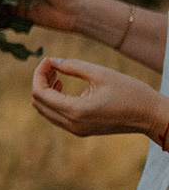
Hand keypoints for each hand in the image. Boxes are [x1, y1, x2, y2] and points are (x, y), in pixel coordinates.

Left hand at [31, 56, 164, 138]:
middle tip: (52, 65)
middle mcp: (72, 124)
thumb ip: (72, 66)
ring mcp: (76, 130)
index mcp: (75, 111)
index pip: (39, 93)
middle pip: (38, 103)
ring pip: (45, 111)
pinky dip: (54, 100)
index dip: (39, 74)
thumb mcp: (100, 73)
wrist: (151, 115)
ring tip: (57, 74)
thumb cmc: (130, 92)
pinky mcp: (81, 130)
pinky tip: (63, 86)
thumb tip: (51, 61)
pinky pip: (56, 116)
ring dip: (46, 91)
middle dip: (40, 82)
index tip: (48, 60)